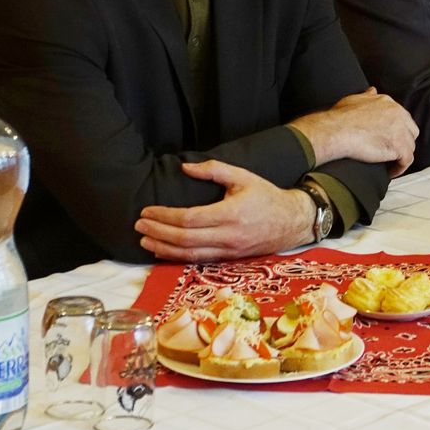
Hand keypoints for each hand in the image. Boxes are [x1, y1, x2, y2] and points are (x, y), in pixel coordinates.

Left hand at [135, 161, 311, 260]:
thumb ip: (214, 170)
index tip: (147, 210)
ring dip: (163, 248)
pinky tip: (163, 252)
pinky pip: (198, 261)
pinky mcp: (229, 259)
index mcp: (231, 214)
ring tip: (144, 240)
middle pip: (184, 239)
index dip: (164, 216)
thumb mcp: (243, 177)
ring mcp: (229, 251)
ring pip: (189, 255)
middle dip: (158, 233)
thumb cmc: (266, 196)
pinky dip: (177, 258)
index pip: (189, 219)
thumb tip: (185, 167)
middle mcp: (228, 236)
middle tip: (139, 225)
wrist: (291, 222)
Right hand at [293, 88, 417, 175]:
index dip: (397, 129)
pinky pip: (407, 160)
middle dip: (404, 141)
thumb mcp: (355, 99)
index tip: (389, 138)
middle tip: (392, 151)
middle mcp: (398, 114)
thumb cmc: (340, 117)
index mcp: (389, 103)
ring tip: (391, 163)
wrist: (336, 130)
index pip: (402, 117)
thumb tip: (373, 90)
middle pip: (411, 131)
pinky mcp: (398, 146)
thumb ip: (367, 95)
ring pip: (410, 146)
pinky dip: (400, 168)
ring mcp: (400, 130)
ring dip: (402, 155)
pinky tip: (391, 172)